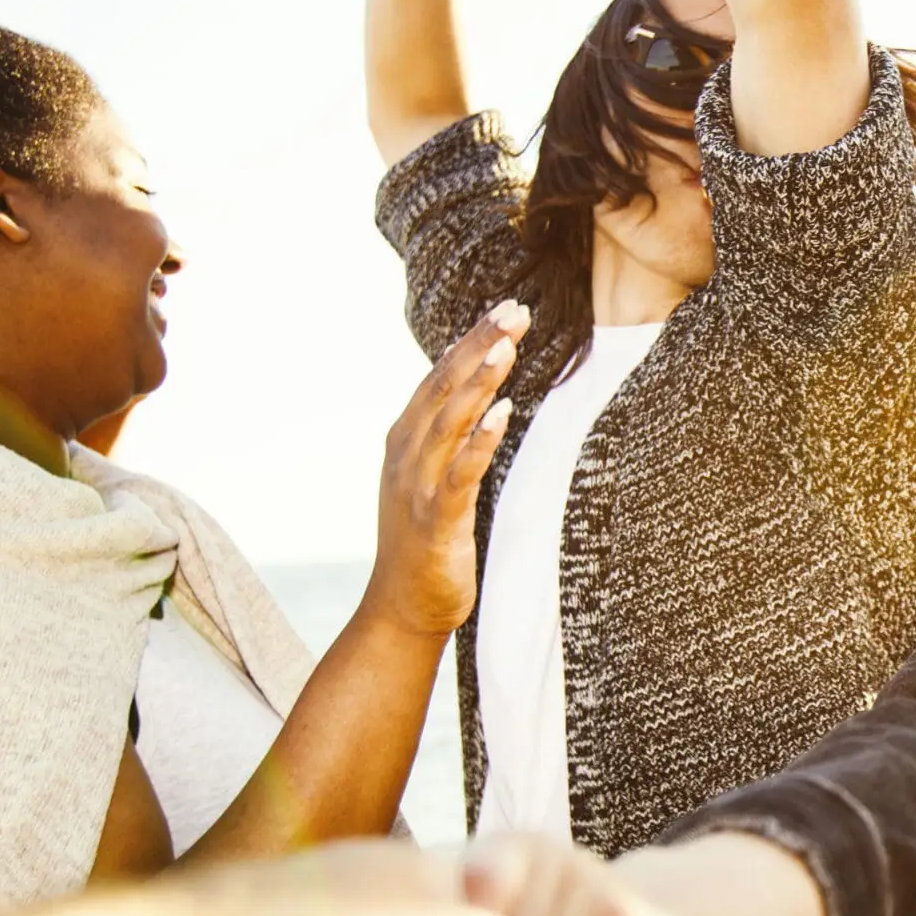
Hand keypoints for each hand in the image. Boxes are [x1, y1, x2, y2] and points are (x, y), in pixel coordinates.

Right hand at [358, 301, 523, 639]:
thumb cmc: (424, 539)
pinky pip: (460, 473)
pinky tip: (503, 414)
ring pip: (449, 422)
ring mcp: (417, 486)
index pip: (439, 376)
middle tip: (514, 310)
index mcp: (406, 439)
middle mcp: (406, 455)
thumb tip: (477, 394)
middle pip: (444, 387)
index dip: (471, 340)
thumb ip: (446, 435)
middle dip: (479, 345)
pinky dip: (481, 440)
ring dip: (478, 382)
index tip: (505, 308)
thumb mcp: (430, 476)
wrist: (402, 607)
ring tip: (506, 346)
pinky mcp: (435, 520)